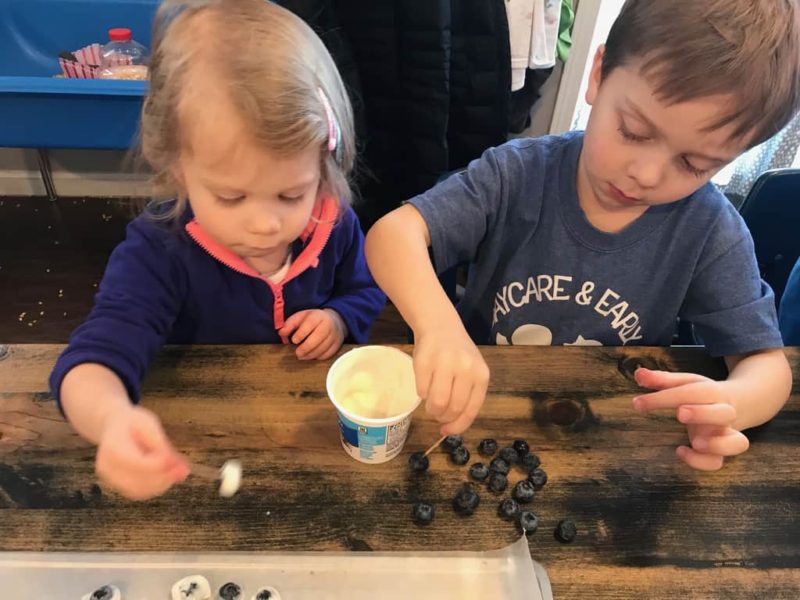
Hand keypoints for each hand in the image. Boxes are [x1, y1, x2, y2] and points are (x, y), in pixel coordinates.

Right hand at [96, 405, 188, 499]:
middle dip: (164, 477)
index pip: (138, 463)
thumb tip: (180, 467)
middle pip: (138, 482)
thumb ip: (162, 446)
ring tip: (178, 470)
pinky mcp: (117, 486)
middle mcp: (107, 467)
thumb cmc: (134, 423)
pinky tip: (168, 476)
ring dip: (163, 483)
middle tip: (184, 469)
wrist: (114, 427)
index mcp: (112, 447)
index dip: (160, 465)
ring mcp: (110, 479)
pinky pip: (139, 493)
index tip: (178, 461)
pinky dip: (156, 487)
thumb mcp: (149, 425)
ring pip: (140, 491)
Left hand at [278, 309, 346, 359]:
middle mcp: (328, 325)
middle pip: (317, 339)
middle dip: (305, 348)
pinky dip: (318, 357)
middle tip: (297, 353)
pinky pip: (328, 354)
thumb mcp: (301, 317)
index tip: (294, 340)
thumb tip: (281, 333)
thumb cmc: (313, 320)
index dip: (300, 334)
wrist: (334, 321)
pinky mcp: (337, 345)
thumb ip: (289, 324)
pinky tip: (311, 356)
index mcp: (317, 316)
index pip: (310, 325)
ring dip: (310, 355)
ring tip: (302, 356)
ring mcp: (334, 336)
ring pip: (322, 348)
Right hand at [413, 324, 488, 435]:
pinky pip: (422, 391)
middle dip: (443, 416)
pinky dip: (422, 393)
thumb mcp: (471, 373)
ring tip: (431, 401)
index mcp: (481, 375)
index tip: (446, 431)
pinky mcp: (424, 362)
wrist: (440, 326)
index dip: (458, 426)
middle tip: (438, 413)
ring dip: (431, 409)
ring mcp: (444, 364)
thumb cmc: (457, 355)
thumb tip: (449, 429)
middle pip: (452, 408)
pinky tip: (426, 383)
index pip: (471, 409)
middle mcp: (465, 369)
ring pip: (436, 403)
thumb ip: (466, 398)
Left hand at [632, 368, 748, 470]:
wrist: (735, 406)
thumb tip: (639, 374)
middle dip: (703, 413)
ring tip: (695, 442)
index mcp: (713, 393)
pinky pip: (718, 462)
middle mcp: (723, 414)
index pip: (693, 392)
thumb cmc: (701, 394)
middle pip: (724, 413)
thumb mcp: (684, 383)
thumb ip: (661, 380)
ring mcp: (724, 435)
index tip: (639, 402)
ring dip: (716, 444)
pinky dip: (702, 462)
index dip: (666, 397)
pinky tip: (681, 452)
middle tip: (680, 413)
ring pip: (737, 443)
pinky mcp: (718, 452)